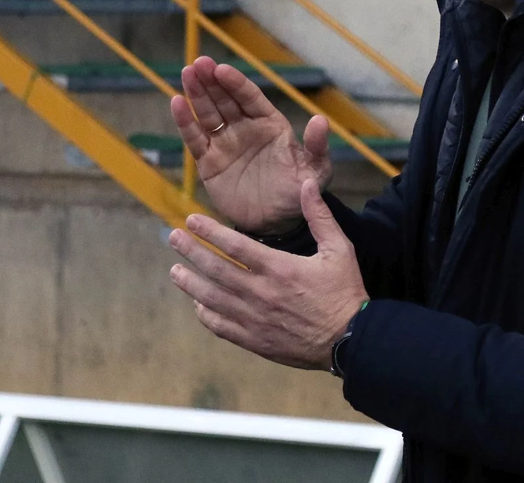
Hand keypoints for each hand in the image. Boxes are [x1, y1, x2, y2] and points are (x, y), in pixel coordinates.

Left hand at [169, 179, 368, 370]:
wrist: (351, 340)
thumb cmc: (344, 292)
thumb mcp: (339, 249)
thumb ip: (320, 216)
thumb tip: (305, 184)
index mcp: (279, 268)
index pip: (235, 245)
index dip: (210, 231)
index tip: (191, 220)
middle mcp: (261, 292)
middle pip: (216, 269)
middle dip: (191, 252)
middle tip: (172, 238)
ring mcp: (255, 319)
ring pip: (212, 299)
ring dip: (191, 283)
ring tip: (175, 271)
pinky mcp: (255, 340)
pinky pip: (222, 327)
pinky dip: (206, 315)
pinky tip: (197, 305)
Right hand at [171, 56, 332, 234]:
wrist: (278, 223)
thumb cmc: (299, 192)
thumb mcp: (315, 170)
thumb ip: (316, 146)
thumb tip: (320, 121)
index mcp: (269, 124)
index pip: (250, 97)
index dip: (236, 83)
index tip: (222, 69)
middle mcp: (245, 128)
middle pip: (225, 99)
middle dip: (211, 81)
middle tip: (198, 63)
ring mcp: (225, 144)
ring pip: (208, 114)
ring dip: (197, 94)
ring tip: (187, 74)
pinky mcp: (209, 163)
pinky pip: (196, 139)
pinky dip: (185, 122)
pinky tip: (176, 103)